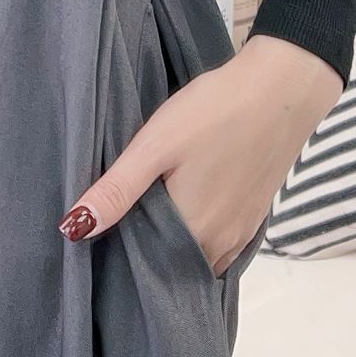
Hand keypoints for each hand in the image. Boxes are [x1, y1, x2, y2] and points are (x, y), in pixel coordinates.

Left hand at [59, 34, 344, 273]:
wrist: (283, 88)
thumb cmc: (214, 112)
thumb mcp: (155, 145)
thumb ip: (117, 190)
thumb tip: (72, 230)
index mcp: (193, 233)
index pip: (148, 269)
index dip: (123, 259)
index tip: (99, 246)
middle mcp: (221, 244)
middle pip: (175, 265)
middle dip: (147, 256)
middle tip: (116, 232)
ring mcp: (243, 231)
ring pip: (199, 255)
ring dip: (174, 247)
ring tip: (143, 222)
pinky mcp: (256, 214)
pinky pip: (220, 243)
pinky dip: (198, 237)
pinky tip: (183, 212)